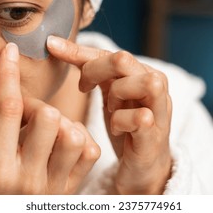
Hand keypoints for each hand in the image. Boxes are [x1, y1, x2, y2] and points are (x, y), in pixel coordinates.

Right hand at [0, 43, 99, 193]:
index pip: (9, 110)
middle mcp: (31, 178)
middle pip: (49, 117)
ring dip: (60, 121)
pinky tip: (61, 141)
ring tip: (43, 129)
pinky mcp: (72, 188)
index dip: (8, 75)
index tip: (9, 52)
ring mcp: (56, 185)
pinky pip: (89, 150)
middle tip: (23, 114)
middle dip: (35, 104)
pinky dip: (79, 137)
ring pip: (73, 133)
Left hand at [47, 36, 172, 193]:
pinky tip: (116, 128)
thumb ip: (92, 71)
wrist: (143, 166)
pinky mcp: (156, 135)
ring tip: (110, 108)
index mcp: (142, 71)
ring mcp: (160, 110)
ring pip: (146, 82)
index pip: (108, 52)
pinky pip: (141, 118)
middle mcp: (156, 84)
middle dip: (95, 70)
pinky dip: (121, 122)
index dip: (79, 50)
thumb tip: (57, 45)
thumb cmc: (125, 126)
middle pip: (124, 60)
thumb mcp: (108, 94)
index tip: (52, 47)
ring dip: (118, 93)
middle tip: (83, 87)